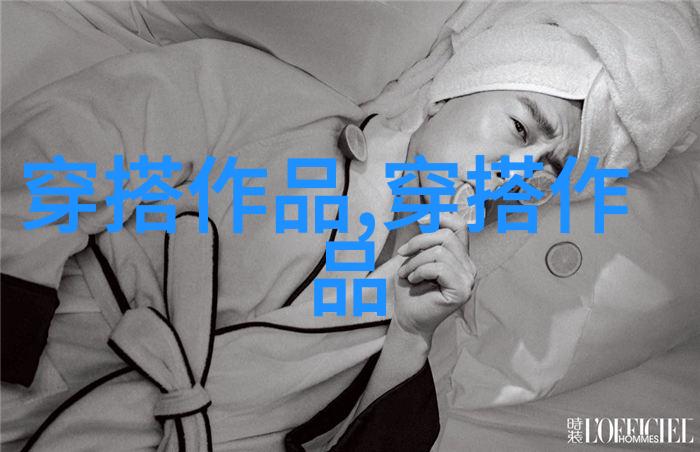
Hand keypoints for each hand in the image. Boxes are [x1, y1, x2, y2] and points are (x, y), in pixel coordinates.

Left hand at [392, 212, 475, 343]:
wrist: (408, 319)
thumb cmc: (410, 289)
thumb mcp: (415, 257)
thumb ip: (425, 240)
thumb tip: (425, 217)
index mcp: (460, 256)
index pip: (460, 226)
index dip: (441, 217)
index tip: (420, 220)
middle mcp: (468, 266)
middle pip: (447, 236)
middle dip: (418, 242)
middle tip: (402, 256)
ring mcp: (468, 279)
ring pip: (440, 252)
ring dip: (415, 261)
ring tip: (406, 274)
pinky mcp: (462, 290)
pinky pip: (439, 268)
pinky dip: (420, 271)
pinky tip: (413, 280)